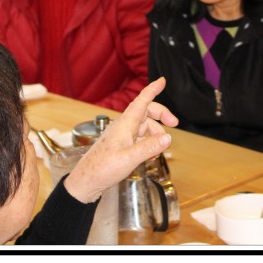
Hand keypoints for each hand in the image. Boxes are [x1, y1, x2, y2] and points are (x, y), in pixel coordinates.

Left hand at [64, 78, 177, 202]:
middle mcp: (124, 127)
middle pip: (146, 112)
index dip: (152, 90)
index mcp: (125, 124)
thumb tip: (168, 138)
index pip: (141, 102)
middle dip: (161, 115)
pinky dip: (149, 143)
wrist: (86, 182)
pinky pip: (140, 139)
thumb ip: (149, 148)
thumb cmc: (102, 169)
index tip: (162, 80)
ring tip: (161, 150)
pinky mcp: (122, 146)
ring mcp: (123, 136)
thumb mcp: (129, 159)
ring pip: (145, 127)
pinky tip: (151, 155)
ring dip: (156, 135)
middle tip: (175, 124)